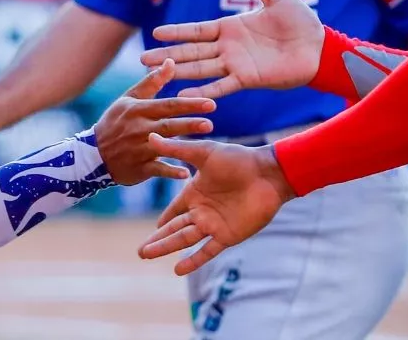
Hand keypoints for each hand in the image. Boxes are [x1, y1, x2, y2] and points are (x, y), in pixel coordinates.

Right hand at [95, 60, 215, 185]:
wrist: (93, 155)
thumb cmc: (116, 122)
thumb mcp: (130, 98)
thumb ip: (152, 81)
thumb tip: (171, 61)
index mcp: (138, 109)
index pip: (167, 105)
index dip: (189, 104)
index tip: (211, 104)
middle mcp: (139, 128)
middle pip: (168, 125)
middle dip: (189, 124)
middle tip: (210, 123)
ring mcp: (138, 149)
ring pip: (164, 146)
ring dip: (183, 146)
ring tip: (204, 146)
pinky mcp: (139, 168)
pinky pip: (157, 170)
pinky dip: (171, 172)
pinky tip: (186, 174)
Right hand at [137, 135, 295, 275]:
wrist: (267, 173)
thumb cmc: (238, 159)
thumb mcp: (203, 153)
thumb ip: (177, 149)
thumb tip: (150, 137)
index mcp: (195, 193)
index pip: (174, 210)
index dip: (164, 220)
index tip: (153, 230)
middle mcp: (203, 211)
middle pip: (175, 229)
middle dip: (158, 240)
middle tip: (140, 252)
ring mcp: (214, 225)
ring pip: (184, 240)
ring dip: (166, 248)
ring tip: (146, 255)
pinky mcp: (228, 235)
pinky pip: (207, 251)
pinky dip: (193, 261)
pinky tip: (178, 270)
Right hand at [138, 0, 323, 98]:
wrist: (320, 47)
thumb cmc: (300, 21)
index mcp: (231, 27)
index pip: (196, 30)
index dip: (177, 32)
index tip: (154, 33)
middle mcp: (228, 47)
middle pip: (191, 52)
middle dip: (167, 55)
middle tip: (142, 60)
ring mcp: (236, 65)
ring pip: (200, 69)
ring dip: (179, 73)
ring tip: (156, 77)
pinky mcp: (248, 79)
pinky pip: (222, 85)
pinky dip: (205, 91)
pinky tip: (186, 95)